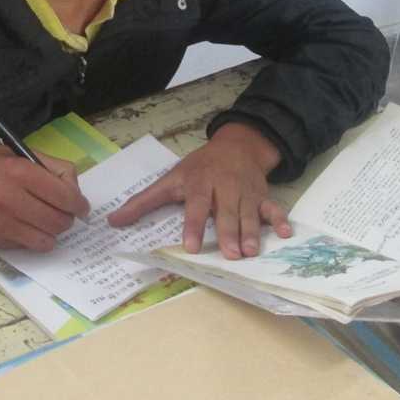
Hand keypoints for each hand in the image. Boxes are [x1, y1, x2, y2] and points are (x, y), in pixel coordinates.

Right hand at [0, 145, 88, 251]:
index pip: (64, 196)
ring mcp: (1, 224)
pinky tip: (25, 226)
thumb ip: (49, 167)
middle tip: (62, 213)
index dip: (79, 204)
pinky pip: (27, 247)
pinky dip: (33, 239)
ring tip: (45, 222)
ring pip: (47, 240)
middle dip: (67, 218)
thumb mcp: (16, 152)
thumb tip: (73, 190)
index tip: (81, 206)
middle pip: (59, 221)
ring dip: (52, 232)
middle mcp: (11, 200)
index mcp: (19, 172)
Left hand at [107, 122, 291, 259]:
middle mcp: (223, 187)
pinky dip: (280, 219)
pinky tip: (287, 233)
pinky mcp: (262, 195)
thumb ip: (143, 202)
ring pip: (249, 213)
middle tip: (231, 255)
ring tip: (252, 252)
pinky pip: (273, 207)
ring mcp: (245, 192)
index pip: (196, 205)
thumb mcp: (169, 180)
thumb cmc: (198, 168)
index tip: (192, 247)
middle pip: (226, 212)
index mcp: (199, 183)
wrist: (236, 144)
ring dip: (252, 232)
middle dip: (228, 232)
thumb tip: (113, 222)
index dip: (194, 225)